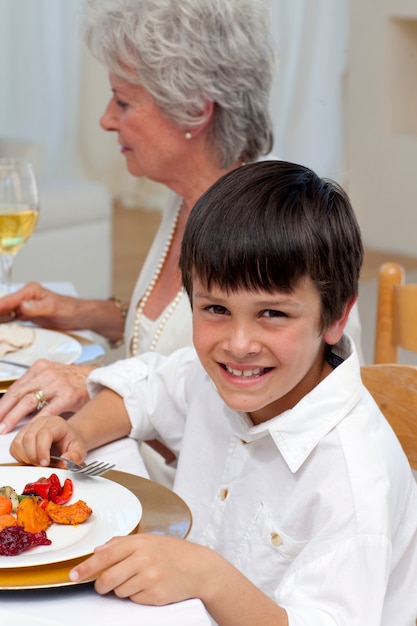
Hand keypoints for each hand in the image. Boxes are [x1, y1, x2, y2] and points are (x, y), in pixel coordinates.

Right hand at [0, 282, 79, 329]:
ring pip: (5, 313)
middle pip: (3, 306)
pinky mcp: (26, 315)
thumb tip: (22, 306)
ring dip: (0, 320)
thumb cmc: (69, 309)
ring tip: (0, 330)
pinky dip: (4, 325)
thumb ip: (37, 307)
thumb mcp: (53, 308)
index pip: (8, 300)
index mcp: (30, 290)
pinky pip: (11, 320)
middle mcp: (25, 297)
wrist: (77, 316)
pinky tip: (2, 330)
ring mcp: (24, 306)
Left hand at [0, 360, 93, 433]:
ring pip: (30, 401)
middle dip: (4, 411)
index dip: (3, 403)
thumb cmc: (72, 381)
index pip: (16, 387)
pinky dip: (36, 420)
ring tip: (6, 428)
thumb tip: (13, 407)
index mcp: (40, 368)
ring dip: (15, 417)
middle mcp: (47, 373)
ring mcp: (58, 384)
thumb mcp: (51, 376)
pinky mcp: (69, 395)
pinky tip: (29, 428)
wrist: (96, 379)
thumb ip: (34, 387)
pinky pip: (48, 410)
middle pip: (19, 394)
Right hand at [9, 414, 86, 466]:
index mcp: (56, 423)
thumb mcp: (79, 451)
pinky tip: (31, 459)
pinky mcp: (21, 434)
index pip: (44, 433)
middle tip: (42, 465)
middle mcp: (41, 422)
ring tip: (37, 462)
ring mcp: (30, 427)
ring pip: (19, 442)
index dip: (42, 450)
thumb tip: (65, 462)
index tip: (45, 463)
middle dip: (34, 456)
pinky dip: (20, 457)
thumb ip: (74, 457)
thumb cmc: (71, 444)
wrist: (67, 439)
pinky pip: (14, 447)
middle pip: (29, 438)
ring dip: (26, 457)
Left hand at [69, 534, 211, 605]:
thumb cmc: (173, 552)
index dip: (86, 567)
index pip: (105, 556)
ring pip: (119, 591)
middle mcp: (144, 559)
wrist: (198, 568)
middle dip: (102, 585)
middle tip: (105, 583)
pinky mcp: (154, 595)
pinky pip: (133, 600)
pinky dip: (137, 595)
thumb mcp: (149, 540)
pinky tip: (150, 586)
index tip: (74, 575)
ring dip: (124, 588)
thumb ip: (121, 544)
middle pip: (107, 579)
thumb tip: (98, 550)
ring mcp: (150, 578)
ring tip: (140, 578)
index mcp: (139, 543)